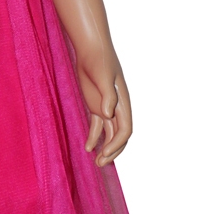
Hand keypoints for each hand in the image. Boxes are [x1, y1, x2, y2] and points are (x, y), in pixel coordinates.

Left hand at [75, 49, 131, 166]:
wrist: (91, 50)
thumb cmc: (99, 61)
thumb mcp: (103, 76)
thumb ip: (107, 95)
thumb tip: (108, 114)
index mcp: (123, 102)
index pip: (125, 129)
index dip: (117, 143)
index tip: (106, 152)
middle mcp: (117, 108)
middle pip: (119, 136)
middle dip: (112, 151)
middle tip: (101, 163)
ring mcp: (106, 107)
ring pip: (109, 133)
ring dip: (104, 147)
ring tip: (97, 162)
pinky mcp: (95, 105)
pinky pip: (97, 126)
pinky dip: (94, 137)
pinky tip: (88, 147)